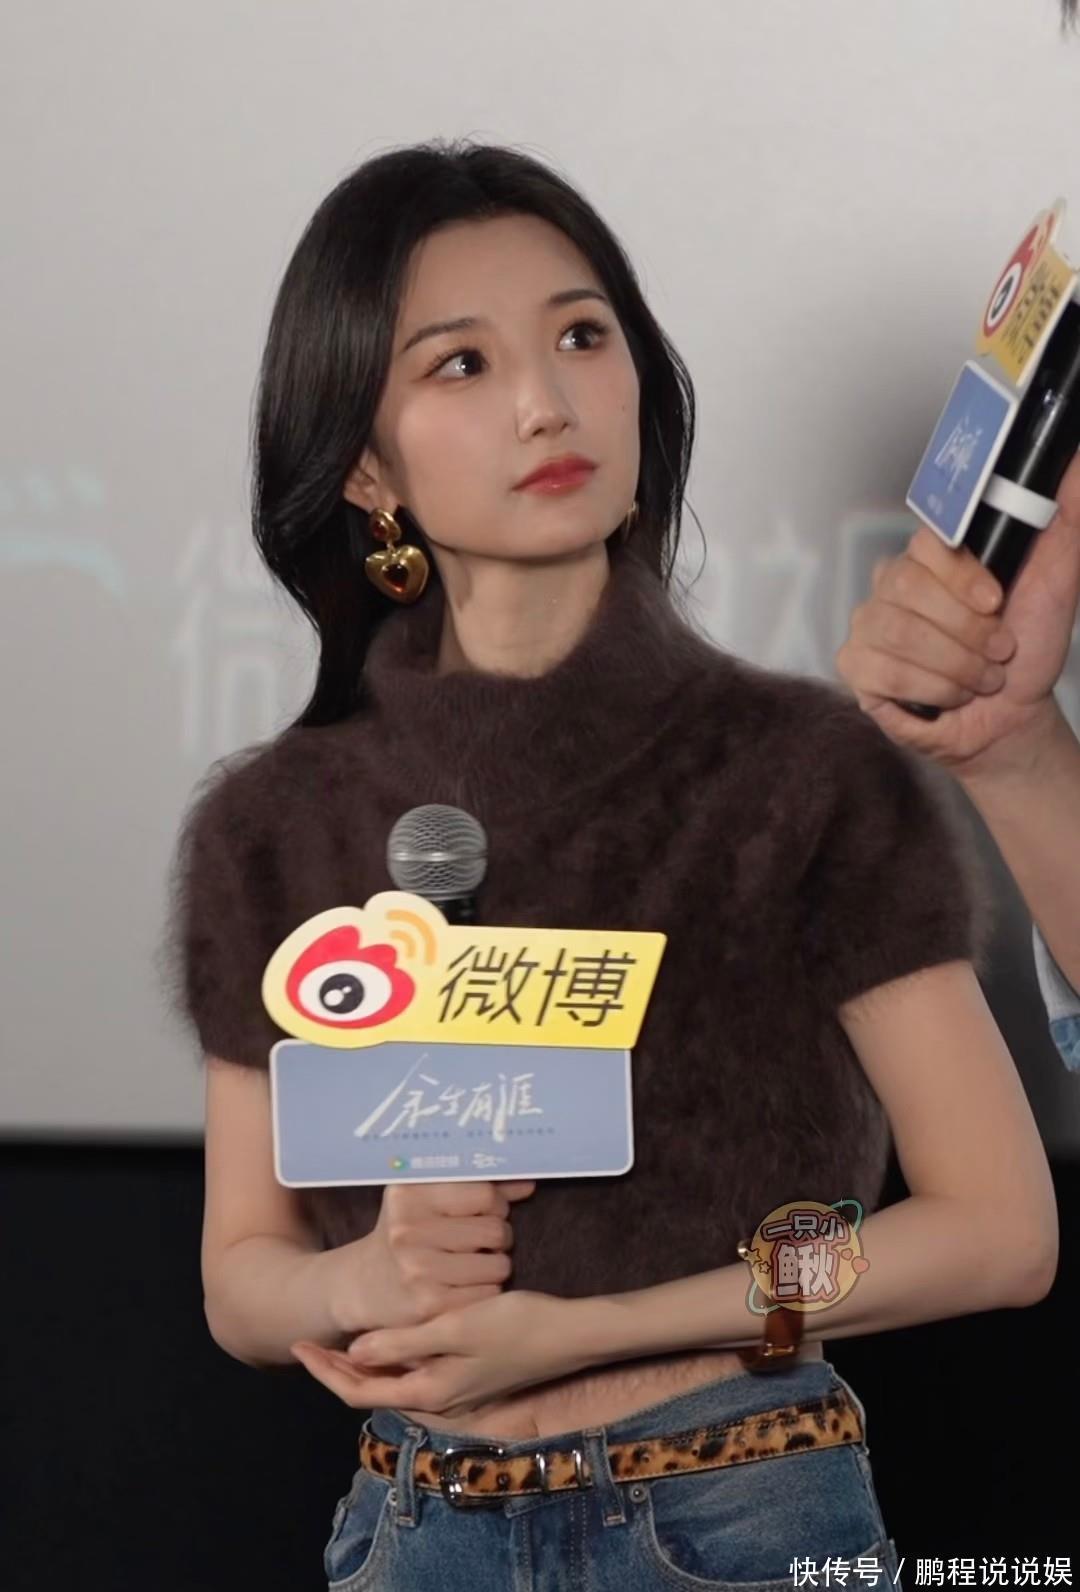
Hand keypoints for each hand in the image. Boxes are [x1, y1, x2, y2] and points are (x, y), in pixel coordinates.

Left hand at [291, 1289, 588, 1420]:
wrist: (571, 1336)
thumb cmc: (517, 1326)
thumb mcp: (454, 1328)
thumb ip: (403, 1343)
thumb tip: (354, 1353)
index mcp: (429, 1391)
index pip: (358, 1391)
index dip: (324, 1370)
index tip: (298, 1344)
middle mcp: (438, 1397)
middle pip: (372, 1390)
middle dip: (337, 1368)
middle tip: (309, 1339)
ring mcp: (454, 1388)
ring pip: (394, 1381)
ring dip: (364, 1363)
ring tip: (341, 1335)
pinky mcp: (468, 1374)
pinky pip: (416, 1371)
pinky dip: (393, 1356)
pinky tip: (393, 1331)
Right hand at [326, 1177, 535, 1336]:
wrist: (362, 1285)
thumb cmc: (405, 1234)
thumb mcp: (429, 1200)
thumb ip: (479, 1188)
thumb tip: (527, 1183)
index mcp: (410, 1194)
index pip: (486, 1194)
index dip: (496, 1205)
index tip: (484, 1213)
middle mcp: (409, 1229)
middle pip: (496, 1231)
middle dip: (497, 1237)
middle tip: (478, 1243)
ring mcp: (418, 1269)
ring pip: (498, 1265)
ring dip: (494, 1267)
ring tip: (470, 1265)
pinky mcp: (429, 1306)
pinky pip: (488, 1296)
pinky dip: (484, 1293)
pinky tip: (463, 1288)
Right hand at [835, 454, 1079, 778]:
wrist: (1009, 717)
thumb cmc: (1024, 650)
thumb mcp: (1057, 582)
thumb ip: (1065, 521)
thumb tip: (1072, 463)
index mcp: (933, 556)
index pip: (926, 540)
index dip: (962, 575)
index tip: (996, 602)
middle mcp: (892, 583)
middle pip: (909, 588)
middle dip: (967, 631)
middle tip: (997, 651)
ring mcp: (868, 623)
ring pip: (900, 633)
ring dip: (955, 666)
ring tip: (979, 679)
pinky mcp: (855, 665)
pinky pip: (883, 671)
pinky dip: (931, 690)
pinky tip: (947, 697)